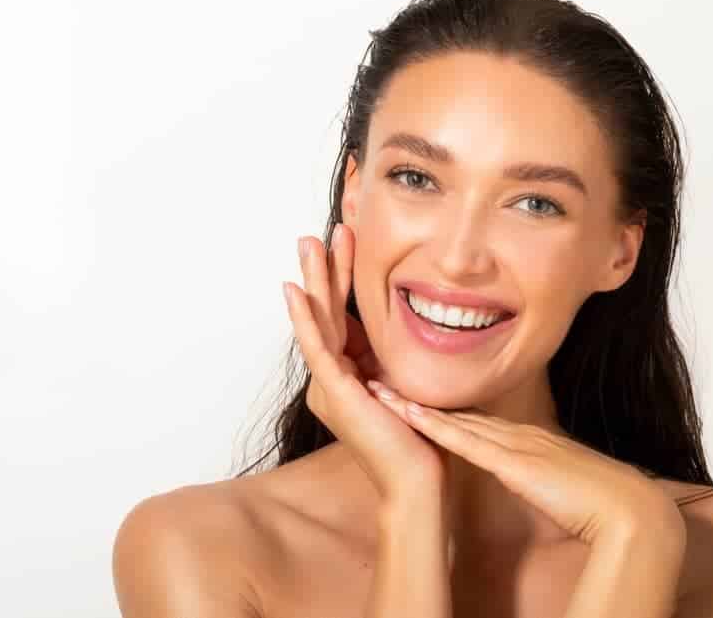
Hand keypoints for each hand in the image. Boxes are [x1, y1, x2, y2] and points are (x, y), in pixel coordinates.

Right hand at [281, 224, 448, 503]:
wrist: (417, 480)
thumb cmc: (417, 438)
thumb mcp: (404, 381)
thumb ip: (392, 355)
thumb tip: (399, 325)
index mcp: (349, 372)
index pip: (343, 315)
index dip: (344, 278)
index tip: (349, 241)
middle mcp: (332, 376)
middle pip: (326, 311)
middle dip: (324, 270)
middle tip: (316, 233)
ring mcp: (330, 384)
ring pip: (319, 321)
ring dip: (314, 280)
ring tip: (308, 244)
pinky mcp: (335, 392)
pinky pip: (317, 348)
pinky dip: (305, 319)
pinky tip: (295, 292)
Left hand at [366, 381, 685, 547]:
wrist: (627, 509)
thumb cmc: (601, 502)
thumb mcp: (565, 484)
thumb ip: (546, 476)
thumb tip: (536, 479)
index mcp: (530, 441)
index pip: (477, 421)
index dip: (444, 410)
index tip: (416, 399)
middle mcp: (517, 434)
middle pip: (460, 412)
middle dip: (421, 399)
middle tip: (384, 380)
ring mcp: (514, 444)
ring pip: (453, 419)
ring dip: (413, 406)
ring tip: (377, 389)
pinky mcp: (512, 462)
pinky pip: (463, 441)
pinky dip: (433, 426)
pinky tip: (407, 414)